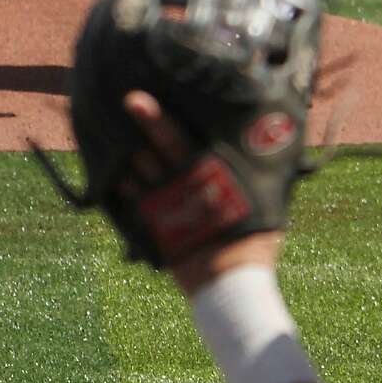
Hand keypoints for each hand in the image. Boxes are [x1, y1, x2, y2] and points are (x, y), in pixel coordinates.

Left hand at [123, 89, 284, 293]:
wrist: (231, 285)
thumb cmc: (254, 241)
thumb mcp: (265, 202)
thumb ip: (261, 170)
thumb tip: (276, 138)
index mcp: (211, 176)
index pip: (180, 141)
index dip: (158, 119)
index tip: (136, 97)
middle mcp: (184, 186)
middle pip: (160, 150)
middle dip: (145, 123)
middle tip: (128, 99)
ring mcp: (166, 205)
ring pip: (139, 172)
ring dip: (124, 152)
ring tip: (107, 127)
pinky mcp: (154, 225)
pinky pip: (131, 200)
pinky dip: (119, 184)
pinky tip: (105, 169)